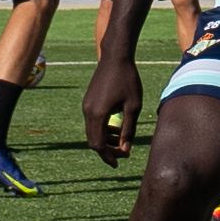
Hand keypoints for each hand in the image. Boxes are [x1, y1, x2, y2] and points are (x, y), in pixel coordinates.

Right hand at [79, 38, 144, 164]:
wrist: (116, 57)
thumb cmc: (128, 80)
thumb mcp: (133, 107)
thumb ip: (129, 129)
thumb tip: (125, 149)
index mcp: (98, 115)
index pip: (98, 145)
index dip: (108, 156)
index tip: (119, 163)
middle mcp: (88, 112)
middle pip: (93, 140)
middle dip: (108, 150)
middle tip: (124, 154)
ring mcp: (86, 106)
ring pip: (93, 131)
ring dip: (106, 139)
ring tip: (123, 141)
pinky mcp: (88, 101)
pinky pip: (93, 122)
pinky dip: (103, 129)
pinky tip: (117, 128)